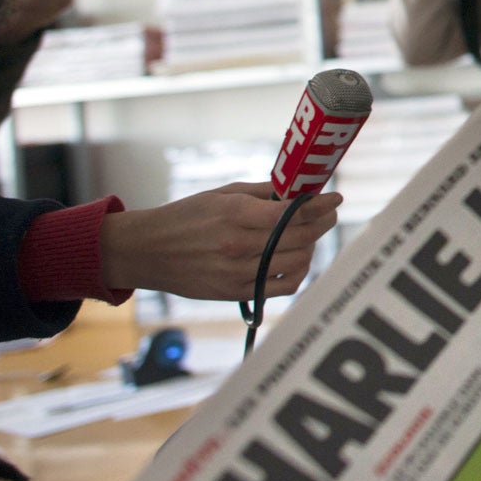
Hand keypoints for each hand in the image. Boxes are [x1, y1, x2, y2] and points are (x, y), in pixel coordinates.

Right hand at [100, 181, 341, 299]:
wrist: (145, 251)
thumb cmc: (184, 217)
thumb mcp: (220, 193)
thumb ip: (261, 192)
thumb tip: (298, 188)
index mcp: (234, 214)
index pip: (291, 212)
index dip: (320, 205)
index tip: (335, 198)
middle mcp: (237, 244)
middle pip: (300, 236)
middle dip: (322, 222)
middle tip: (328, 213)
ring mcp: (236, 272)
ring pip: (297, 262)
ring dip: (311, 247)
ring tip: (309, 235)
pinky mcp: (234, 292)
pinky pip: (282, 287)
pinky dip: (297, 273)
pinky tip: (296, 259)